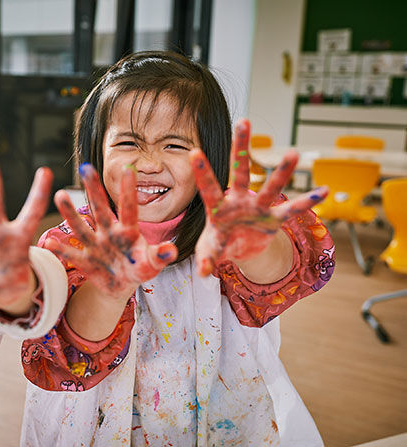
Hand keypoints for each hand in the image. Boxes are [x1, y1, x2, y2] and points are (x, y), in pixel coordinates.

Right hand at [45, 163, 177, 300]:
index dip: (129, 190)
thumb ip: (159, 257)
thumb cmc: (139, 268)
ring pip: (81, 227)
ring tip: (59, 195)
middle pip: (100, 210)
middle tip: (85, 167)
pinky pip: (72, 255)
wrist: (120, 286)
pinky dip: (60, 250)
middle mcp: (109, 233)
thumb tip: (171, 250)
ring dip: (70, 213)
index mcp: (128, 231)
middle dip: (93, 190)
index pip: (129, 208)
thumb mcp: (151, 265)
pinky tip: (47, 243)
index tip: (129, 168)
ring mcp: (95, 245)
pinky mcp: (84, 261)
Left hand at [190, 118, 327, 276]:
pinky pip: (292, 210)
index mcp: (218, 206)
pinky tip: (323, 191)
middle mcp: (239, 200)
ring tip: (293, 153)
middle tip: (243, 121)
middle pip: (240, 170)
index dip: (203, 172)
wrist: (238, 249)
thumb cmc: (218, 245)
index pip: (208, 187)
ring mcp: (257, 207)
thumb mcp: (210, 252)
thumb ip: (207, 258)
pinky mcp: (274, 219)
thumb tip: (205, 273)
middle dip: (242, 147)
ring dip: (280, 172)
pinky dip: (307, 202)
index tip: (194, 151)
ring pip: (269, 187)